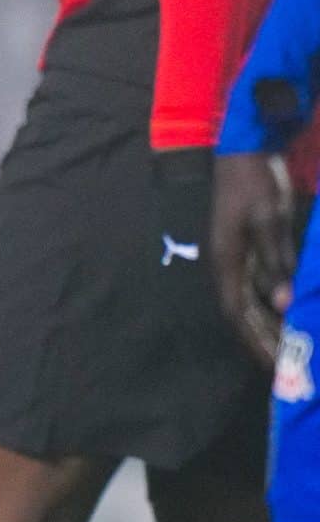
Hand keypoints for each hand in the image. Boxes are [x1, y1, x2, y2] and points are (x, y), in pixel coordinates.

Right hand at [212, 150, 299, 361]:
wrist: (245, 151)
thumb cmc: (256, 183)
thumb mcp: (269, 219)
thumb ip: (277, 261)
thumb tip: (283, 303)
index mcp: (227, 260)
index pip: (237, 312)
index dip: (255, 341)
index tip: (276, 367)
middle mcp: (228, 265)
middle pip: (243, 313)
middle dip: (264, 343)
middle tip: (290, 370)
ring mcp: (238, 258)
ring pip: (252, 303)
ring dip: (270, 328)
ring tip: (294, 351)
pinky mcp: (250, 250)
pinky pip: (261, 288)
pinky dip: (275, 308)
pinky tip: (292, 315)